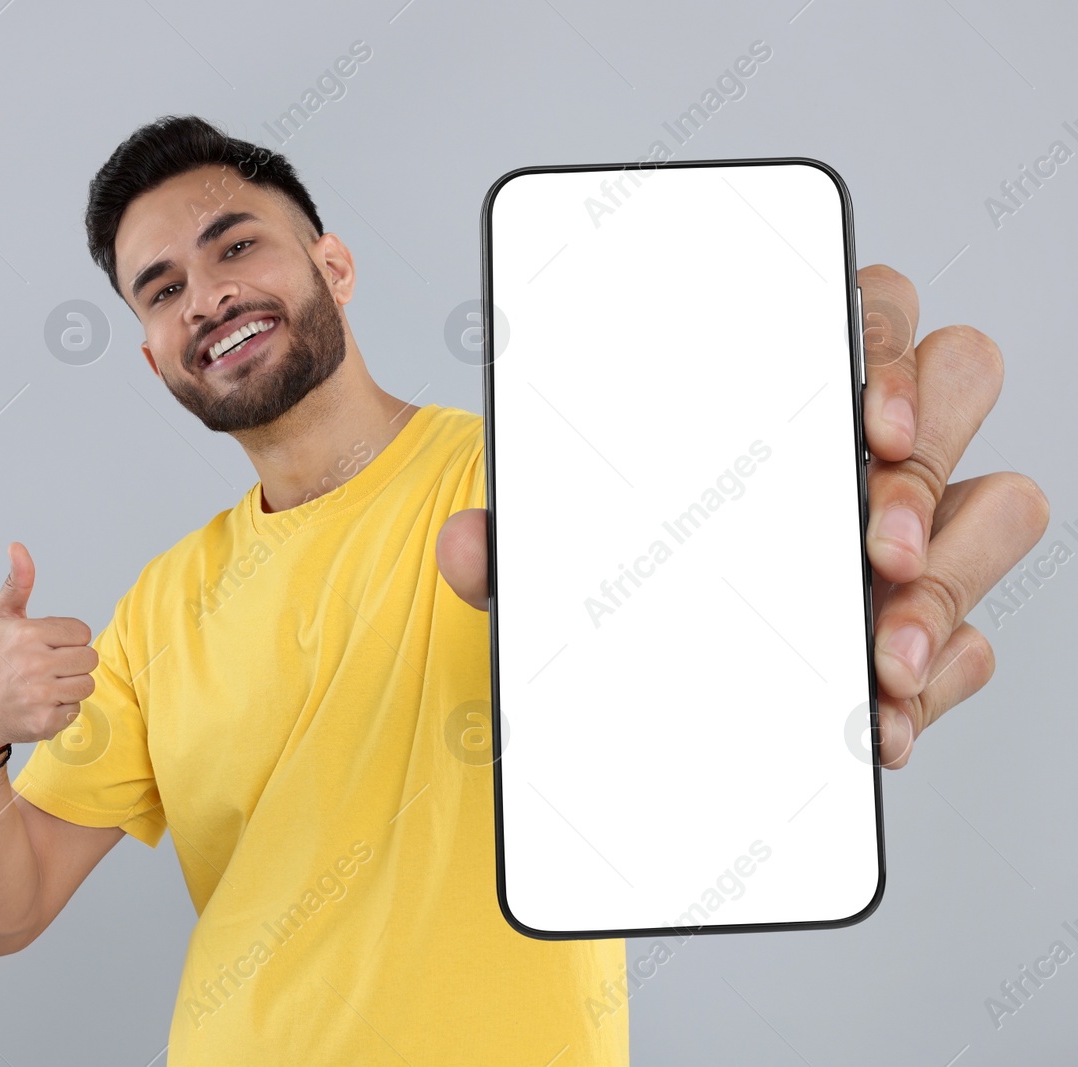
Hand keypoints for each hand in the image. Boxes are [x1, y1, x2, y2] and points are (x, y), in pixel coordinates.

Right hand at [0, 542, 99, 749]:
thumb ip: (17, 582)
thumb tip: (18, 547)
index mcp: (27, 634)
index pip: (82, 632)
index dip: (68, 638)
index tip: (48, 645)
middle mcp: (34, 664)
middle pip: (90, 658)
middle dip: (73, 661)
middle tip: (49, 666)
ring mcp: (40, 695)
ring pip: (87, 684)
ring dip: (71, 685)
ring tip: (47, 684)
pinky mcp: (45, 722)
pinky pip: (77, 709)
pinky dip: (63, 709)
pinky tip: (42, 703)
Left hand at [434, 263, 1049, 769]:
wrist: (639, 670)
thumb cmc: (611, 558)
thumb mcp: (548, 544)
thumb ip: (509, 539)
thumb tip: (461, 546)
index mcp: (781, 379)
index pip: (870, 310)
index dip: (886, 349)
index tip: (865, 422)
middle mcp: (862, 439)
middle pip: (963, 386)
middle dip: (928, 465)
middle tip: (872, 546)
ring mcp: (909, 527)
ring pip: (998, 509)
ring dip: (950, 582)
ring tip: (877, 655)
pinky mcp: (922, 623)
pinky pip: (970, 641)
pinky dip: (934, 685)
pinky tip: (878, 725)